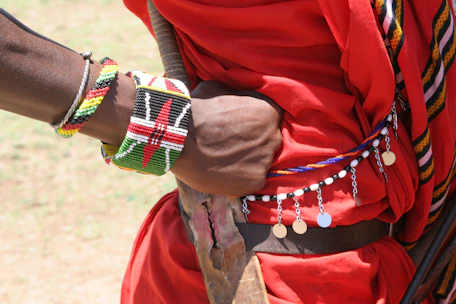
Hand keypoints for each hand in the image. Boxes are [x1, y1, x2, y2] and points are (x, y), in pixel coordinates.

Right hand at [171, 81, 282, 196]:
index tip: (237, 127)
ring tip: (222, 160)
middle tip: (229, 144)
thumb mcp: (217, 88)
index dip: (252, 122)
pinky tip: (221, 173)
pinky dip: (238, 178)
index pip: (268, 118)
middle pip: (266, 141)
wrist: (180, 139)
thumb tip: (232, 97)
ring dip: (245, 161)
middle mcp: (273, 137)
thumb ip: (233, 95)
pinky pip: (250, 180)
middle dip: (251, 142)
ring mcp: (265, 162)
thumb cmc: (197, 110)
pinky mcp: (255, 182)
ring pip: (259, 162)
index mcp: (269, 112)